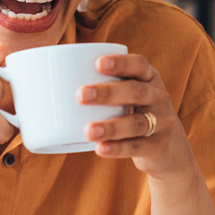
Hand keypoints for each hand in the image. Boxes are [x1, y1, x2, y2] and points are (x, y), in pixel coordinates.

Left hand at [79, 52, 195, 181]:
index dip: (121, 63)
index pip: (139, 65)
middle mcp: (158, 98)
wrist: (170, 151)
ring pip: (137, 123)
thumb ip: (102, 88)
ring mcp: (162, 123)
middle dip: (108, 92)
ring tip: (88, 131)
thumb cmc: (134, 115)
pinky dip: (118, 148)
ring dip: (111, 126)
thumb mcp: (128, 98)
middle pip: (136, 92)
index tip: (97, 63)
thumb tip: (43, 88)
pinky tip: (100, 149)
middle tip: (80, 95)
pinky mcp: (158, 147)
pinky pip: (137, 147)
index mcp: (149, 79)